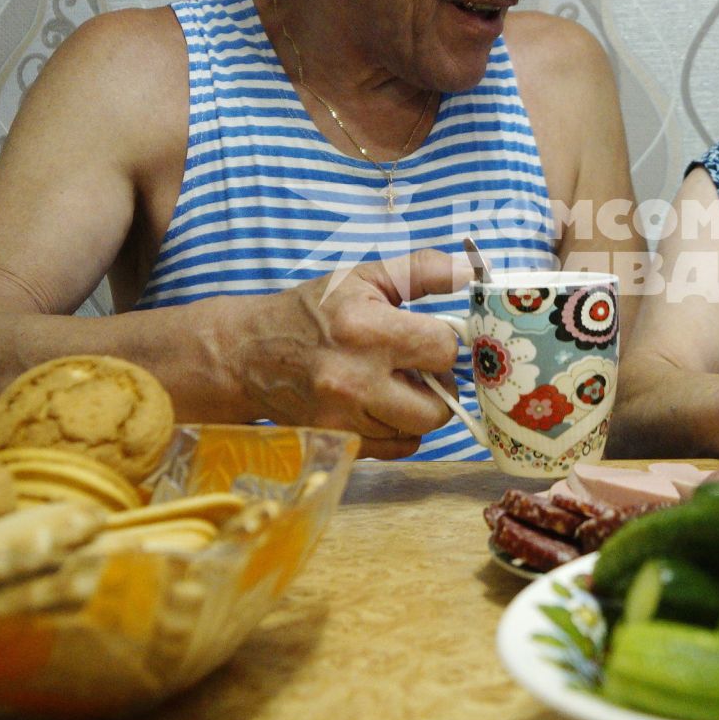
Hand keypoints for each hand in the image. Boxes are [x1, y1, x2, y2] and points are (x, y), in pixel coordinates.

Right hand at [232, 249, 471, 457]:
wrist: (248, 354)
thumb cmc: (312, 310)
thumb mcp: (364, 277)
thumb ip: (422, 271)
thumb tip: (470, 272)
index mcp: (366, 330)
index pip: (443, 349)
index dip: (443, 343)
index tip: (428, 337)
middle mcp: (354, 379)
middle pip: (437, 407)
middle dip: (437, 386)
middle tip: (417, 367)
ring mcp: (343, 417)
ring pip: (417, 429)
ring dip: (415, 407)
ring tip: (392, 382)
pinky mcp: (336, 441)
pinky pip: (397, 448)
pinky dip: (398, 430)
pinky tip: (380, 405)